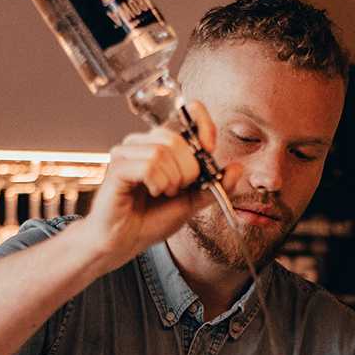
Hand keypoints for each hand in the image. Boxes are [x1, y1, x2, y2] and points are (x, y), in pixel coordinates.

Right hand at [83, 101, 241, 268]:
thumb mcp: (191, 203)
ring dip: (171, 180)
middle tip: (178, 189)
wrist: (124, 241)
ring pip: (161, 153)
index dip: (203, 125)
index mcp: (161, 145)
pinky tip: (152, 193)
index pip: (186, 113)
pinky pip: (148, 166)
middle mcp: (142, 143)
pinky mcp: (117, 167)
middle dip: (187, 169)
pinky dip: (157, 184)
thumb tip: (236, 168)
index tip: (210, 148)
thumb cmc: (150, 220)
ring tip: (163, 193)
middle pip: (176, 139)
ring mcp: (126, 153)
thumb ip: (213, 186)